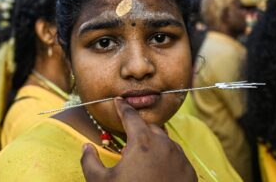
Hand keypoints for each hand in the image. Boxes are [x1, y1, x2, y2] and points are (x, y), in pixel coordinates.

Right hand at [80, 99, 196, 181]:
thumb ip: (89, 162)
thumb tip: (86, 147)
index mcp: (142, 141)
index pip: (131, 116)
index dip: (123, 108)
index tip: (118, 102)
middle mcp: (164, 144)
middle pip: (149, 128)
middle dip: (139, 129)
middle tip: (128, 138)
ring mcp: (179, 158)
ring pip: (165, 142)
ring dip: (154, 144)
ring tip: (142, 157)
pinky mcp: (189, 173)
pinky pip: (176, 158)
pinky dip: (167, 159)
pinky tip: (157, 171)